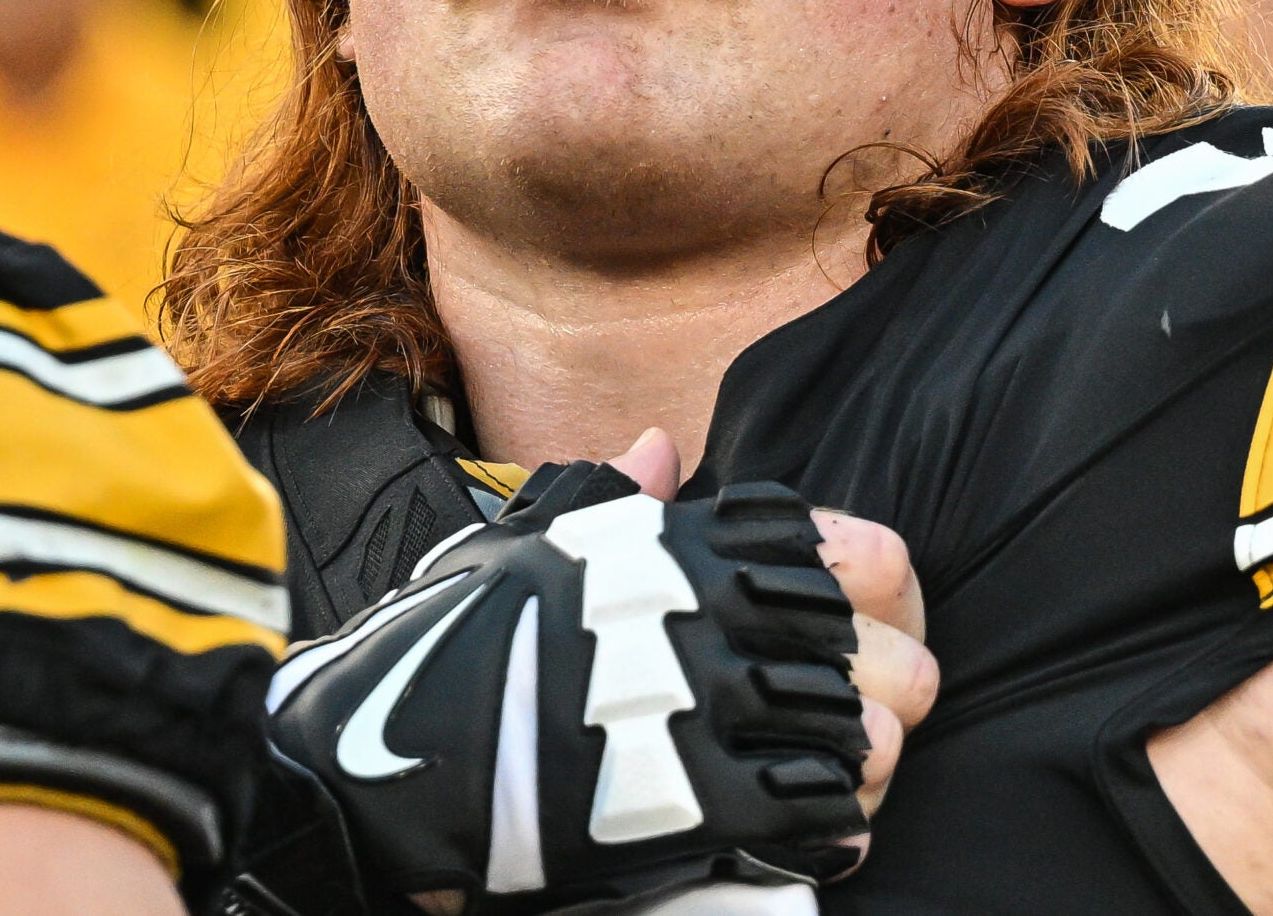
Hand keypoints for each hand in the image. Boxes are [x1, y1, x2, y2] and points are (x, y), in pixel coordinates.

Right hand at [262, 451, 888, 912]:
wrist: (379, 757)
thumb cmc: (449, 641)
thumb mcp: (525, 541)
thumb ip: (609, 495)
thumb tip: (664, 445)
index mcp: (680, 545)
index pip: (839, 548)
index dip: (877, 583)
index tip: (862, 611)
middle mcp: (704, 614)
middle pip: (866, 646)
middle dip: (893, 680)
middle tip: (888, 705)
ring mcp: (703, 708)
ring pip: (853, 734)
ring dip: (865, 757)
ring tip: (849, 769)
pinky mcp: (697, 805)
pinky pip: (815, 816)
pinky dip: (832, 826)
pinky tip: (821, 828)